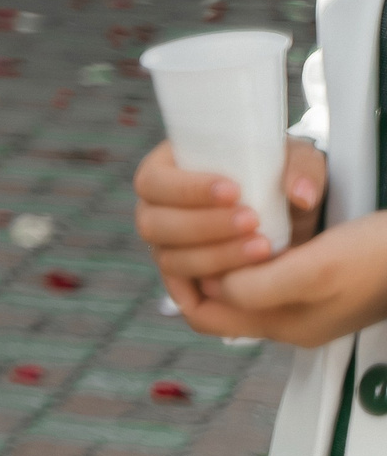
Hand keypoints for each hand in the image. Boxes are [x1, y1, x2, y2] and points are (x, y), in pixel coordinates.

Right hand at [134, 137, 326, 297]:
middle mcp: (157, 210)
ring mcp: (168, 247)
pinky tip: (244, 285)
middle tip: (251, 222)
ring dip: (213, 257)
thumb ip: (301, 168)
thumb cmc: (280, 179)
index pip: (153, 181)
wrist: (293, 218)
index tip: (234, 192)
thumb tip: (300, 194)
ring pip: (170, 260)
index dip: (186, 189)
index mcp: (166, 169)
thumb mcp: (296, 161)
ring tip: (262, 248)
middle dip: (201, 226)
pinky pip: (184, 294)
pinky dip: (209, 292)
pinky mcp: (186, 279)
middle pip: (153, 224)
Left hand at [174, 210, 386, 346]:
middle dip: (198, 261)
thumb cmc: (381, 257)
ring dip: (223, 250)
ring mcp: (304, 298)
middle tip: (199, 225)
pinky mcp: (318, 275)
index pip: (204, 316)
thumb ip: (261, 286)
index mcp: (285, 325)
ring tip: (225, 220)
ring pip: (238, 279)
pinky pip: (265, 265)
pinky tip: (255, 218)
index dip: (184, 280)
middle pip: (215, 299)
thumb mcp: (317, 269)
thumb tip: (216, 286)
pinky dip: (249, 243)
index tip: (184, 240)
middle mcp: (289, 318)